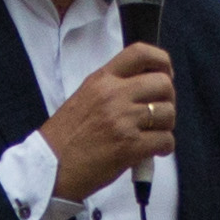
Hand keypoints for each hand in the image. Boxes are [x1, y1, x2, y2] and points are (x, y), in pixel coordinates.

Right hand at [37, 42, 173, 203]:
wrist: (51, 166)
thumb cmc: (66, 136)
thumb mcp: (85, 97)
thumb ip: (112, 88)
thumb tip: (145, 88)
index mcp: (102, 79)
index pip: (140, 52)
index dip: (161, 61)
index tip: (164, 75)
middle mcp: (114, 94)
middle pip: (163, 83)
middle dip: (168, 99)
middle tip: (158, 113)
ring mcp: (123, 119)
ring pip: (168, 113)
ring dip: (166, 126)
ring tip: (152, 134)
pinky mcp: (130, 146)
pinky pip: (166, 140)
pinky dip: (164, 147)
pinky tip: (152, 151)